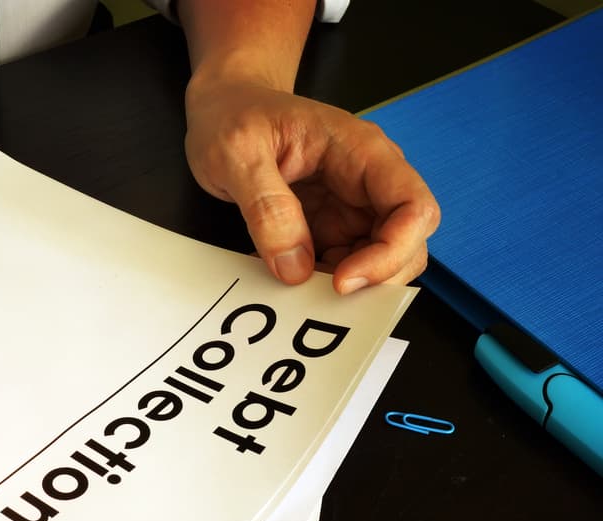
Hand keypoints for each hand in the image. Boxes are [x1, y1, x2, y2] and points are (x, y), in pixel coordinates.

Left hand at [184, 80, 439, 293]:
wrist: (224, 107)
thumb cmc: (234, 115)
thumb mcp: (237, 153)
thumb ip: (266, 206)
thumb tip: (294, 268)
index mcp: (361, 152)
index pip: (413, 207)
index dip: (391, 252)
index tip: (344, 280)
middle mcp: (366, 182)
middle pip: (407, 244)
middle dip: (373, 279)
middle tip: (319, 296)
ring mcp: (349, 208)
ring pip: (376, 263)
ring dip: (342, 286)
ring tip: (292, 286)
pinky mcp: (328, 227)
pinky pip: (339, 265)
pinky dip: (316, 282)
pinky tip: (280, 275)